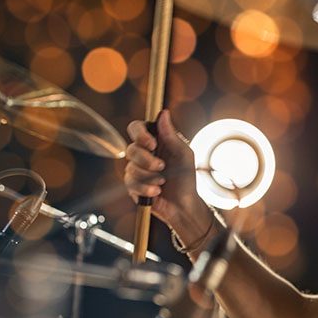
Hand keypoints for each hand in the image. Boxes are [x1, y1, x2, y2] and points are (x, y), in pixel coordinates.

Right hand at [124, 109, 206, 229]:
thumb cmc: (186, 178)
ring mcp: (136, 170)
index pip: (136, 128)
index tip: (152, 144)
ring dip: (150, 177)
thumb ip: (171, 136)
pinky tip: (157, 192)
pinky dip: (146, 188)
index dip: (140, 133)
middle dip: (147, 160)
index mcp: (154, 142)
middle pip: (131, 148)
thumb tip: (163, 113)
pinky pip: (131, 184)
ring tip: (163, 182)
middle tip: (162, 167)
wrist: (184, 205)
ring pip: (130, 168)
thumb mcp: (183, 154)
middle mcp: (142, 154)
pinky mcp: (133, 186)